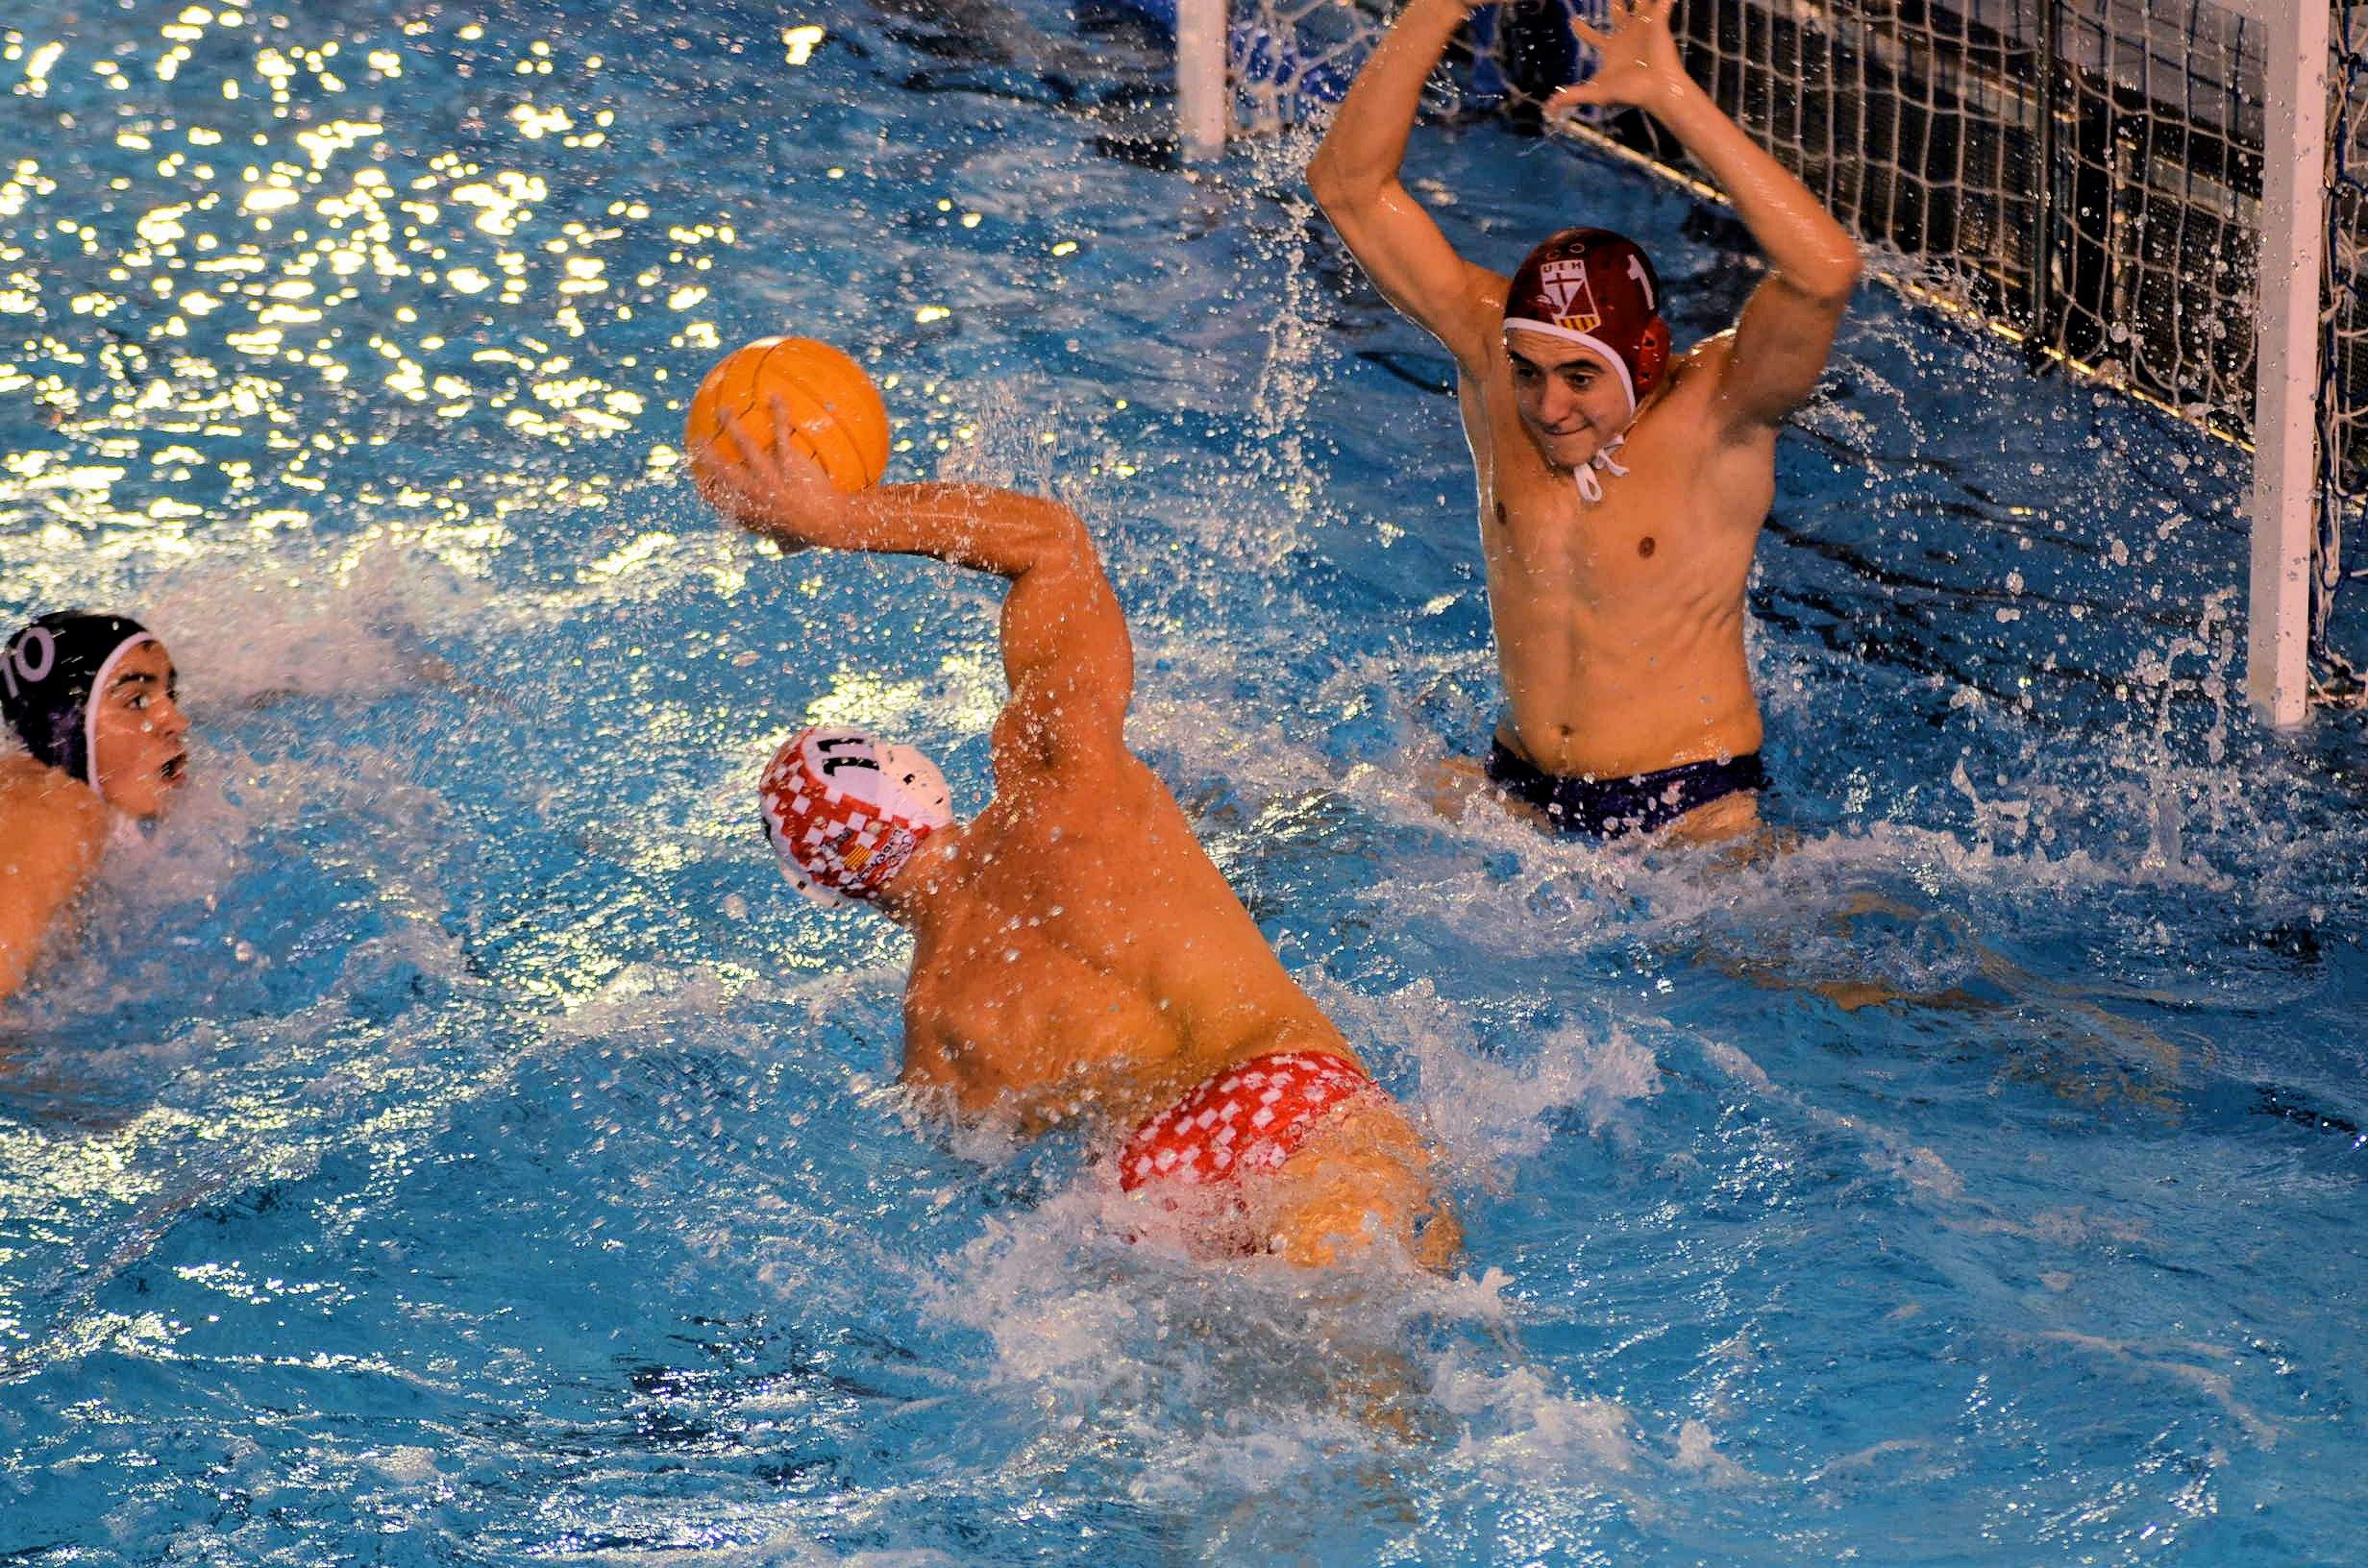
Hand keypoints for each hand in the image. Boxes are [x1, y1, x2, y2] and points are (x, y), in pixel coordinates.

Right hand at [691, 395, 844, 551]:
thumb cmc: (814, 534)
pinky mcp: (788, 462)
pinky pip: (781, 433)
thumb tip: (782, 549)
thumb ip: (782, 542)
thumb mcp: (791, 542)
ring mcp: (771, 474)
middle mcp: (756, 492)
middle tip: (697, 442)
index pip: (722, 502)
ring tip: (725, 411)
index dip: (708, 492)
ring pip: (745, 445)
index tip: (701, 483)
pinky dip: (778, 413)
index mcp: (753, 512)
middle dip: (706, 455)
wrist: (831, 523)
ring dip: (732, 426)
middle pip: (723, 470)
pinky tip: (776, 397)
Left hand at [1544, 0, 1690, 120]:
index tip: (1572, 21)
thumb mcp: (1597, 94)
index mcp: (1612, 49)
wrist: (1656, 89)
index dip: (1581, 28)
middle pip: (1617, 11)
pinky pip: (1662, 3)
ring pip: (1640, 3)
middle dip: (1613, 1)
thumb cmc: (1629, 91)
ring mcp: (1643, 28)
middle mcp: (1627, 35)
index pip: (1592, 35)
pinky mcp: (1659, 22)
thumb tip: (1548, 107)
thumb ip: (1573, 96)